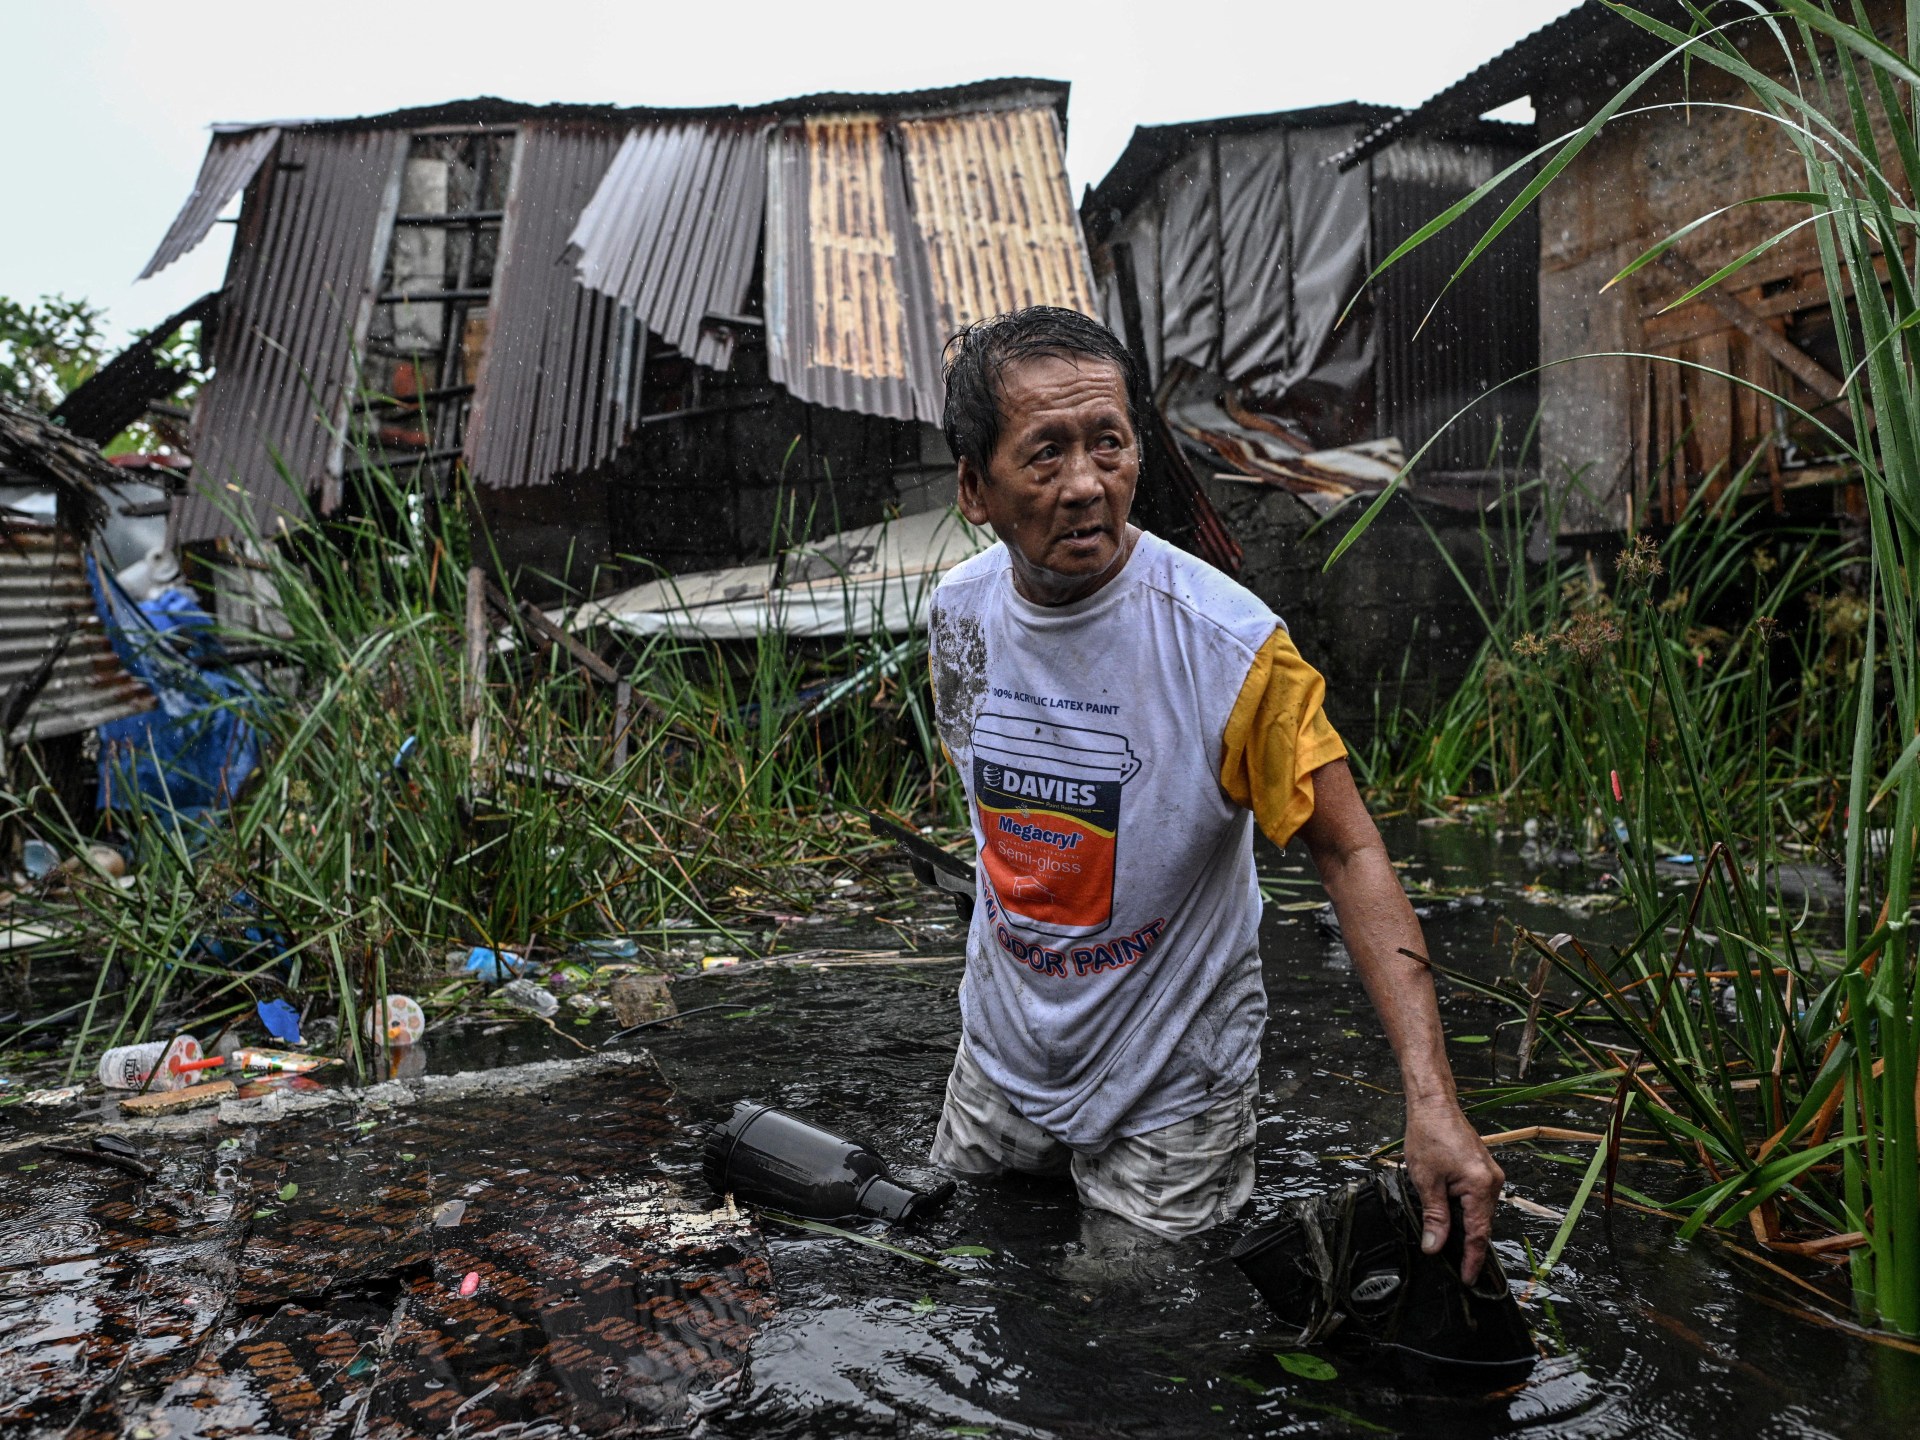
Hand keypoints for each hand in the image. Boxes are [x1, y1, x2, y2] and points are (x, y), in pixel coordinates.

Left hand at [1402, 1102, 1504, 1283]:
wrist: (1434, 1105)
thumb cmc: (1428, 1137)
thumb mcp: (1426, 1181)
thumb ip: (1435, 1217)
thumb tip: (1434, 1248)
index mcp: (1481, 1187)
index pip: (1478, 1233)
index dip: (1472, 1259)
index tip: (1468, 1280)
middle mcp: (1493, 1183)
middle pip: (1482, 1224)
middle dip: (1470, 1247)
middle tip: (1457, 1270)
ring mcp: (1491, 1175)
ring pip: (1480, 1212)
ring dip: (1468, 1229)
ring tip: (1453, 1250)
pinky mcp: (1484, 1170)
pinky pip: (1478, 1199)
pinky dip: (1467, 1213)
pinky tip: (1454, 1221)